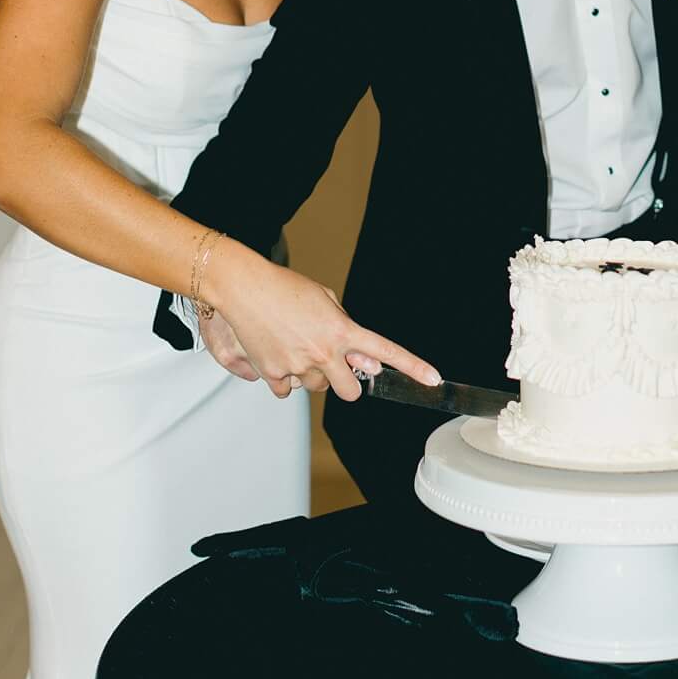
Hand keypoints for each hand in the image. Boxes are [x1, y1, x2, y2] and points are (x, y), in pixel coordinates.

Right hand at [208, 248, 441, 401]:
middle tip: (331, 368)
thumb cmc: (282, 286)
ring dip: (309, 376)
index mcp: (341, 330)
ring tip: (293, 348)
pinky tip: (275, 357)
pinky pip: (286, 391)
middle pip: (349, 392)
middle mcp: (324, 352)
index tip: (433, 379)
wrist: (243, 287)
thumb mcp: (323, 299)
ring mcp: (298, 365)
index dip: (413, 367)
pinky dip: (282, 380)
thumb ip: (345, 328)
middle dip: (343, 384)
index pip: (386, 352)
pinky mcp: (274, 373)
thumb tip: (361, 358)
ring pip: (315, 388)